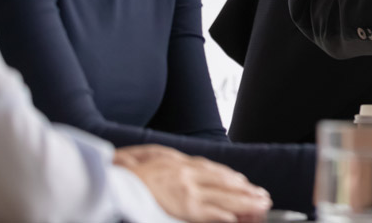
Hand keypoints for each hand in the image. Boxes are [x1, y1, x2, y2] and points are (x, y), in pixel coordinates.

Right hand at [114, 145, 270, 222]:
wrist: (108, 178)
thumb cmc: (122, 170)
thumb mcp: (146, 155)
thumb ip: (164, 158)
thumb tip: (175, 160)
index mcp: (179, 163)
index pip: (212, 170)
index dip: (230, 178)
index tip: (244, 183)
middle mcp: (187, 174)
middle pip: (223, 182)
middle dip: (245, 190)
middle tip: (262, 196)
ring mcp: (187, 190)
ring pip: (223, 196)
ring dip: (244, 201)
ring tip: (260, 205)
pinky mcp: (182, 206)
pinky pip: (208, 211)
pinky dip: (223, 214)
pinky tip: (236, 217)